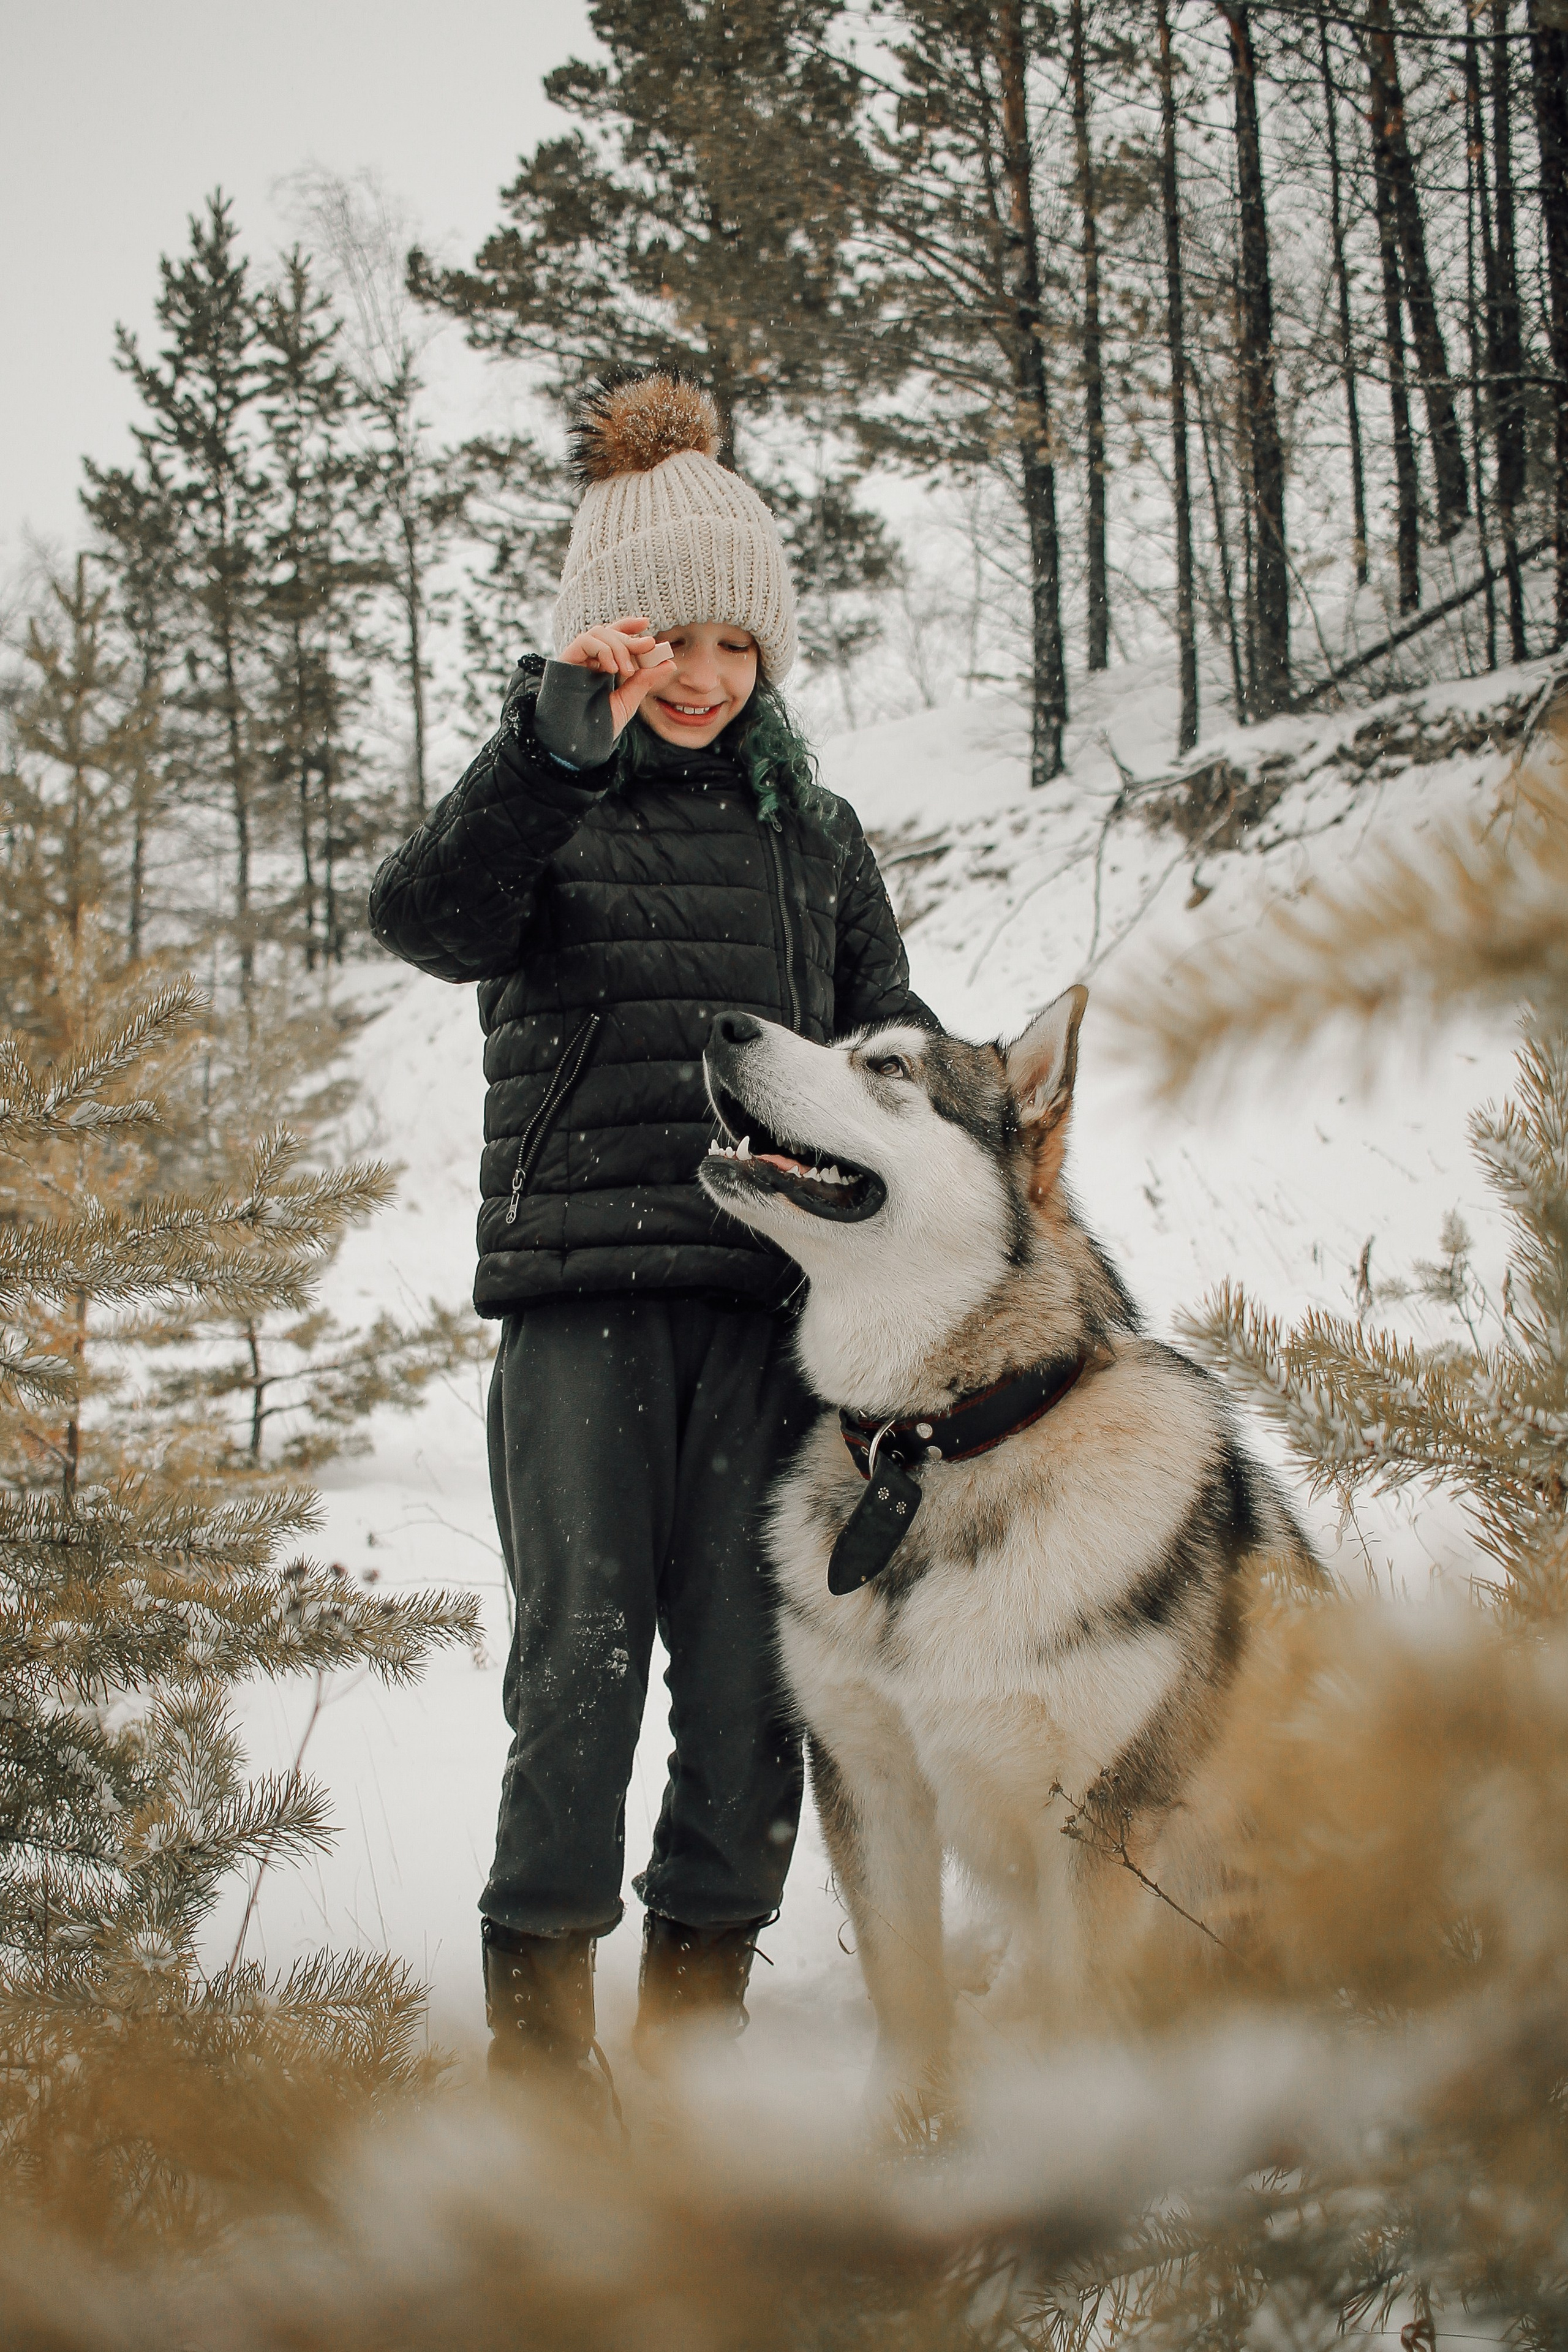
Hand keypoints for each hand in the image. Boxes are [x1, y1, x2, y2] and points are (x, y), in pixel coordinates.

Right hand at [559, 615, 674, 738]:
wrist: (578, 741)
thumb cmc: (600, 726)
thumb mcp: (628, 700)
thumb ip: (645, 681)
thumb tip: (669, 664)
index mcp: (602, 667)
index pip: (614, 638)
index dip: (628, 626)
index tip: (646, 623)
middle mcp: (588, 660)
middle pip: (609, 633)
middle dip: (631, 638)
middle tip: (648, 646)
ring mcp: (577, 660)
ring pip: (598, 633)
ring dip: (619, 646)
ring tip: (627, 670)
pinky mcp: (565, 660)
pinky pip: (585, 641)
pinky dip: (603, 650)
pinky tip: (612, 669)